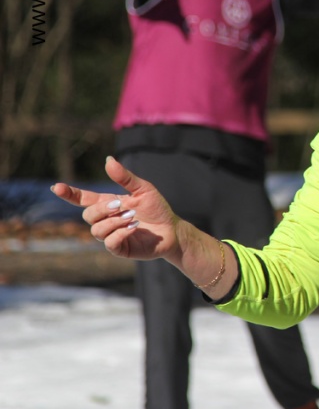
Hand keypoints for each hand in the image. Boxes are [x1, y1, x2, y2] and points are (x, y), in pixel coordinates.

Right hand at [51, 156, 181, 261]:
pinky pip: (109, 243)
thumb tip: (108, 160)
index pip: (83, 200)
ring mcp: (111, 235)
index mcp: (109, 204)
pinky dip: (120, 233)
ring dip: (113, 222)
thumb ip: (125, 177)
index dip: (70, 194)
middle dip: (102, 209)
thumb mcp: (143, 189)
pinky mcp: (120, 248)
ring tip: (132, 217)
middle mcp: (106, 220)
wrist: (172, 230)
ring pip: (96, 230)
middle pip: (88, 215)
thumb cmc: (157, 209)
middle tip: (121, 205)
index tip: (56, 187)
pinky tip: (134, 227)